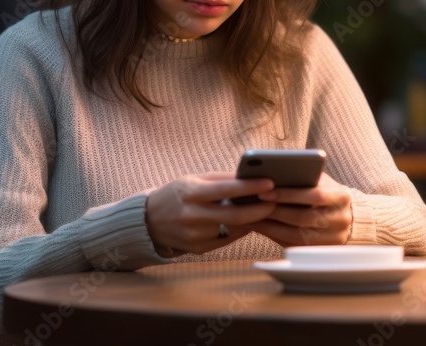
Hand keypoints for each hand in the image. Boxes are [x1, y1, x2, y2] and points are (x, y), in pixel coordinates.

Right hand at [145, 172, 275, 255]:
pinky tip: (247, 222)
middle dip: (260, 209)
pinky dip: (239, 230)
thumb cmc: (177, 194)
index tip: (271, 182)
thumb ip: (221, 179)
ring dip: (252, 220)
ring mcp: (195, 235)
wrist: (149, 221)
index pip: (226, 190)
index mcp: (191, 193)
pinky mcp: (198, 249)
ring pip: (234, 229)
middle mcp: (192, 216)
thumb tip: (251, 176)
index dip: (250, 187)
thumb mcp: (194, 180)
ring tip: (265, 209)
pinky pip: (227, 239)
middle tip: (276, 201)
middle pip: (235, 215)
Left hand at [249, 172, 352, 246]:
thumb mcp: (319, 181)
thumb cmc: (325, 191)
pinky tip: (262, 228)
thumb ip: (303, 178)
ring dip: (271, 227)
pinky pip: (295, 246)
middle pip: (304, 218)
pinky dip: (275, 237)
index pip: (315, 196)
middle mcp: (341, 220)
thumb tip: (271, 177)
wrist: (346, 215)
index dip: (288, 195)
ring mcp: (334, 239)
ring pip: (297, 236)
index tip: (264, 192)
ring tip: (252, 218)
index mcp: (342, 197)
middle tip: (252, 206)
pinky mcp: (322, 252)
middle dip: (275, 212)